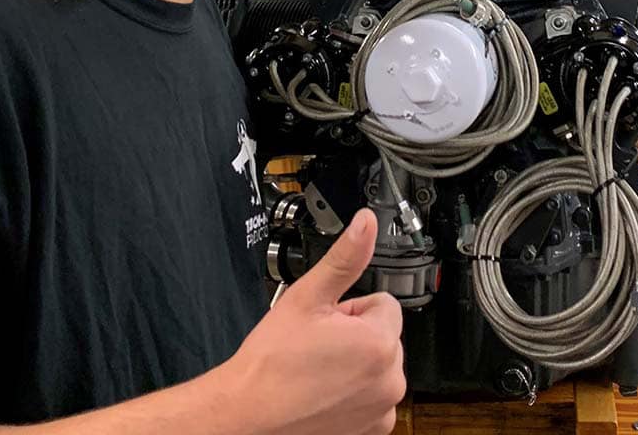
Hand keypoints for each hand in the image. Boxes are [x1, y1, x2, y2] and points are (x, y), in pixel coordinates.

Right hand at [217, 209, 404, 434]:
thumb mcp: (307, 297)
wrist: (247, 414)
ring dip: (356, 364)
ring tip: (318, 370)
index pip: (383, 304)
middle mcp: (390, 379)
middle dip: (355, 336)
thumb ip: (344, 258)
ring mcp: (382, 408)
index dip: (350, 309)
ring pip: (378, 365)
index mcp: (379, 343)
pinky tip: (324, 392)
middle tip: (318, 346)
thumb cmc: (271, 364)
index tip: (326, 324)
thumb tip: (366, 224)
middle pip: (383, 334)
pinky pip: (374, 396)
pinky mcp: (372, 429)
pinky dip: (354, 393)